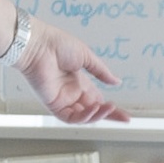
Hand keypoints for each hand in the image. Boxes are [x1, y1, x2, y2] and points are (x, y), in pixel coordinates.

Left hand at [12, 20, 129, 123]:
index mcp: (79, 82)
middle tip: (124, 118)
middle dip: (109, 115)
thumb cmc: (56, 44)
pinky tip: (93, 109)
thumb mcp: (86, 56)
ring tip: (110, 109)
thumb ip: (101, 71)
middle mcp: (71, 93)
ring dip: (98, 115)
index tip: (125, 114)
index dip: (110, 108)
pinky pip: (70, 117)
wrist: (38, 44)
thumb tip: (116, 81)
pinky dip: (84, 116)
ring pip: (83, 116)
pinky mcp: (53, 104)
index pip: (97, 99)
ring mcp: (62, 100)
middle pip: (93, 111)